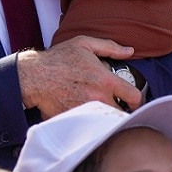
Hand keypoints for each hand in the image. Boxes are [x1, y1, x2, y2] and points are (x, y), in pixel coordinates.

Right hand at [17, 35, 140, 115]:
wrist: (34, 77)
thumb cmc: (58, 59)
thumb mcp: (84, 44)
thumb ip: (110, 47)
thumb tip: (129, 51)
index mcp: (105, 80)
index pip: (134, 97)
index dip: (136, 100)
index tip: (132, 101)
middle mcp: (98, 98)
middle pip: (122, 114)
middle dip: (122, 112)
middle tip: (118, 108)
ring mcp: (86, 111)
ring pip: (107, 122)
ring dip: (108, 119)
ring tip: (104, 113)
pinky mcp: (75, 120)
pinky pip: (89, 127)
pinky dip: (91, 124)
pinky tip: (88, 117)